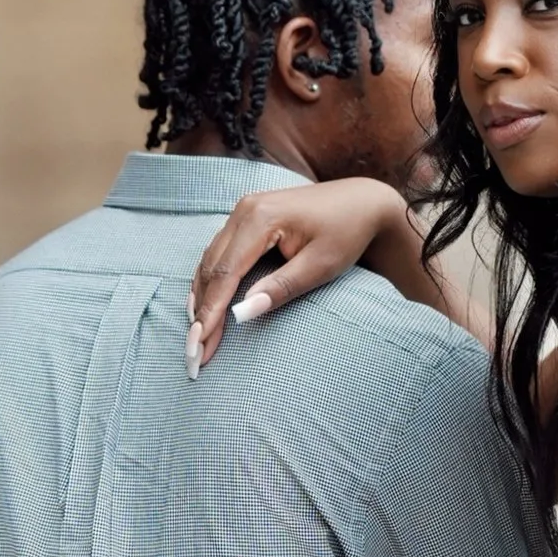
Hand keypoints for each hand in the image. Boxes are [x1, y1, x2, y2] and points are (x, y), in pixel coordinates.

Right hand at [187, 177, 408, 373]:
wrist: (363, 202)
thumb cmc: (347, 232)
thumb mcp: (320, 265)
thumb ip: (281, 288)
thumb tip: (242, 314)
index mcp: (260, 217)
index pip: (225, 273)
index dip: (211, 313)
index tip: (199, 346)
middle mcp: (244, 209)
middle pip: (212, 268)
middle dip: (202, 312)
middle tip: (194, 353)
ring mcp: (244, 210)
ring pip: (210, 260)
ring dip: (202, 298)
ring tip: (196, 337)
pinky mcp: (248, 216)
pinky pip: (220, 252)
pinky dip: (211, 281)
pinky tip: (204, 304)